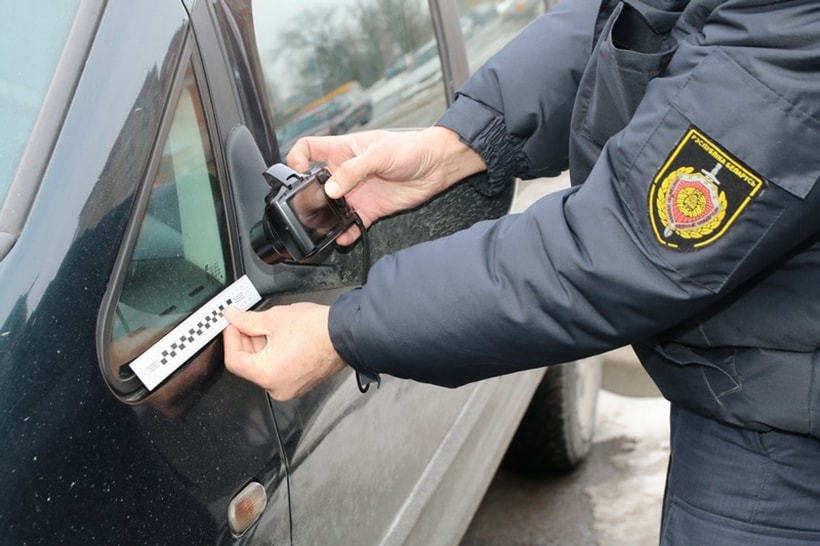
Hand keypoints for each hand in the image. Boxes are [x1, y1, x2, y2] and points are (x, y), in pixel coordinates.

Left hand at [222, 303, 346, 400]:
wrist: (346, 334)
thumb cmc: (317, 330)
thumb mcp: (274, 319)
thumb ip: (247, 320)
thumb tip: (233, 317)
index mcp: (266, 374)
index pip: (234, 360)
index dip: (230, 338)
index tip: (232, 324)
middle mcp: (277, 387)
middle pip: (249, 365)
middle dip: (245, 341)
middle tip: (244, 321)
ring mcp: (291, 387)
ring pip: (265, 367)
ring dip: (260, 346)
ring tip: (264, 325)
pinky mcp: (302, 382)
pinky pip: (280, 370)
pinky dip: (275, 354)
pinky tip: (278, 336)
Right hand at [288, 126, 485, 244]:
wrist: (437, 165)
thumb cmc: (410, 148)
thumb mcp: (379, 154)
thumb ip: (353, 170)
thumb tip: (332, 188)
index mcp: (343, 150)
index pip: (308, 148)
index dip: (296, 158)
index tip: (296, 171)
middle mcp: (346, 172)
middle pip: (316, 184)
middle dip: (309, 196)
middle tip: (310, 206)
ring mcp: (357, 192)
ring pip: (332, 208)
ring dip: (326, 218)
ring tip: (324, 226)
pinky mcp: (370, 209)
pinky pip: (352, 224)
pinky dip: (346, 233)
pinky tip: (344, 237)